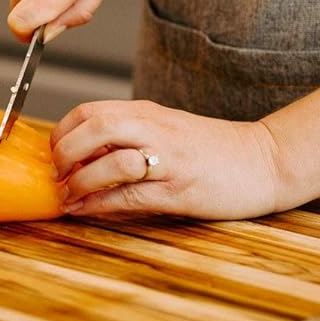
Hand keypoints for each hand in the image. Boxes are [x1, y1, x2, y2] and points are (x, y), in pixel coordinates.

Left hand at [51, 100, 283, 219]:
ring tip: (67, 196)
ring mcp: (169, 159)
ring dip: (78, 181)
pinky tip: (85, 209)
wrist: (266, 161)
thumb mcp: (168, 130)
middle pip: (94, 127)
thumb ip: (130, 135)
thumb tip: (83, 153)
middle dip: (64, 152)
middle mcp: (156, 129)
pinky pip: (129, 196)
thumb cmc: (214, 149)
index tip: (53, 153)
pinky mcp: (180, 190)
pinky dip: (99, 204)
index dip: (62, 131)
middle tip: (55, 173)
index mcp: (149, 112)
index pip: (90, 111)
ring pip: (109, 162)